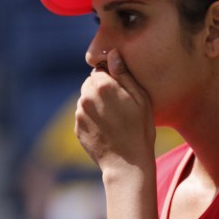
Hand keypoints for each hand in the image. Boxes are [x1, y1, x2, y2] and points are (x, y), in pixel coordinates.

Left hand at [75, 49, 155, 169]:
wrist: (127, 164)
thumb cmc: (140, 130)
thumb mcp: (141, 99)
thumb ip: (124, 74)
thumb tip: (112, 54)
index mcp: (103, 85)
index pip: (100, 70)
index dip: (111, 78)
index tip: (121, 90)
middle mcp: (87, 97)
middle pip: (90, 84)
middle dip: (101, 89)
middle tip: (118, 105)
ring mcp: (79, 114)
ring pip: (86, 100)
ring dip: (96, 104)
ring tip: (113, 119)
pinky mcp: (77, 128)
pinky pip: (83, 116)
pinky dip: (92, 119)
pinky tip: (106, 129)